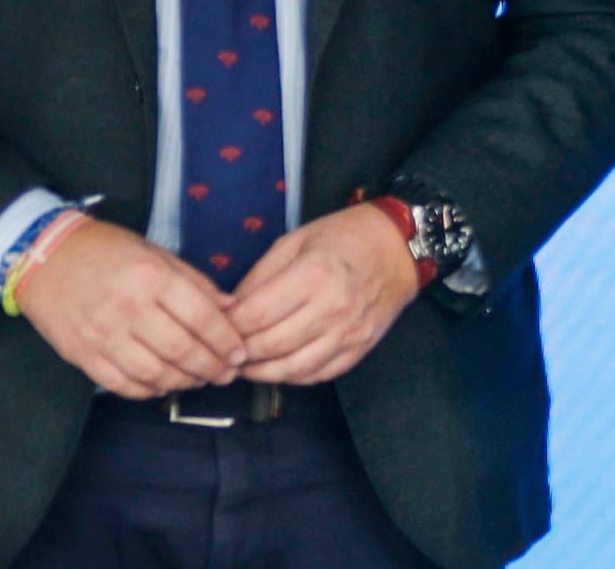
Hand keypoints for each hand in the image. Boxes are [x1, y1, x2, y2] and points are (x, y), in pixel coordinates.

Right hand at [14, 214, 245, 397]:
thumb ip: (195, 283)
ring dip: (183, 382)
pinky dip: (147, 390)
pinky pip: (120, 383)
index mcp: (152, 277)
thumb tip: (231, 309)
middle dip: (212, 368)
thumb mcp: (157, 254)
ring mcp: (102, 334)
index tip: (240, 353)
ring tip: (198, 381)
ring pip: (154, 373)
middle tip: (225, 374)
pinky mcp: (81, 354)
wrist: (43, 257)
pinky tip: (162, 385)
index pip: (203, 318)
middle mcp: (128, 308)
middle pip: (182, 351)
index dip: (227, 342)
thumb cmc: (107, 251)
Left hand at [228, 203, 424, 384]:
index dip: (226, 326)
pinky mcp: (360, 348)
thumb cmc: (343, 238)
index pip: (255, 316)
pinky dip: (292, 377)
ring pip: (292, 369)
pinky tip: (278, 366)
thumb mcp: (294, 242)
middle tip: (224, 348)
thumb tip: (229, 310)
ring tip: (245, 364)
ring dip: (261, 372)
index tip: (215, 325)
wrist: (399, 248)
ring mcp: (349, 333)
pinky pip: (318, 374)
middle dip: (238, 352)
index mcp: (314, 276)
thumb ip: (259, 277)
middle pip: (269, 346)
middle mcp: (333, 309)